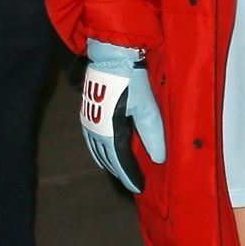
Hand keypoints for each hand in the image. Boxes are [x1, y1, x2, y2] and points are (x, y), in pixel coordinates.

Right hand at [81, 39, 165, 193]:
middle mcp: (95, 131)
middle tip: (133, 181)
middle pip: (107, 159)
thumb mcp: (147, 108)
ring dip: (109, 162)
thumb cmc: (131, 80)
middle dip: (120, 172)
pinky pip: (92, 140)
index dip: (129, 177)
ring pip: (97, 151)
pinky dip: (100, 150)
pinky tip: (106, 150)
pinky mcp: (86, 113)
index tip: (138, 188)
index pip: (120, 162)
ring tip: (121, 170)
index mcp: (110, 132)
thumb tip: (158, 159)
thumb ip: (152, 135)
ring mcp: (88, 122)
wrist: (110, 57)